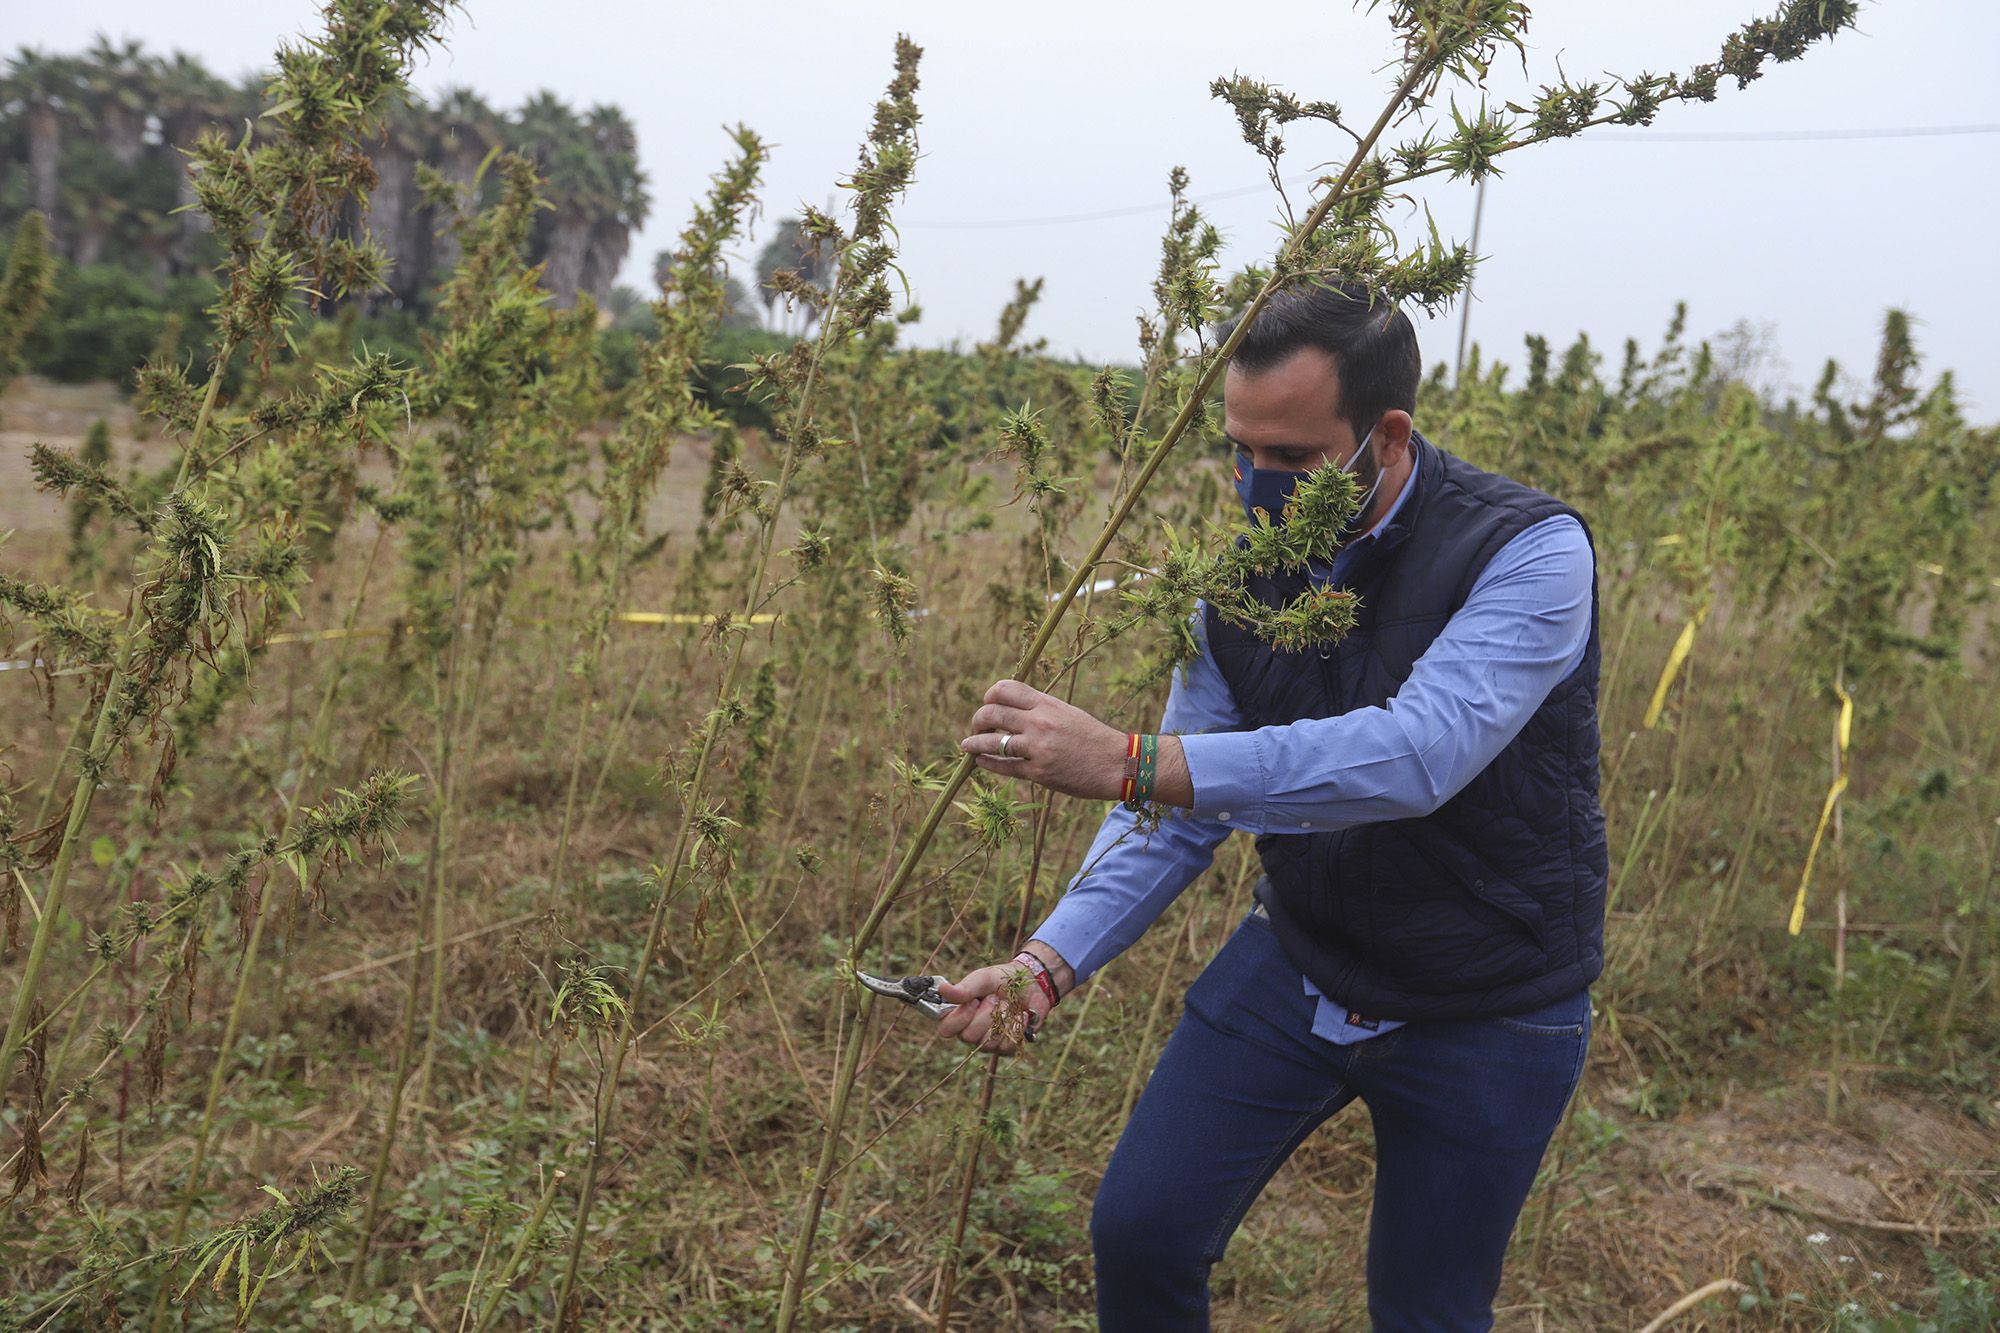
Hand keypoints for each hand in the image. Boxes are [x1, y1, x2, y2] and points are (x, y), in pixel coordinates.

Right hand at [935, 961, 1051, 1055]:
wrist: (1031, 984)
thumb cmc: (1001, 980)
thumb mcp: (983, 979)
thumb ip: (964, 988)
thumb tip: (942, 989)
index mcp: (958, 1014)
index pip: (946, 1029)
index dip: (959, 1018)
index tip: (974, 1001)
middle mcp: (970, 1031)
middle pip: (968, 1037)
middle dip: (985, 1015)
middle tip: (994, 999)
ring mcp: (987, 1042)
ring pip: (988, 1043)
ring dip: (1001, 1019)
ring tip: (1007, 1005)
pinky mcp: (1005, 1048)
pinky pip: (1006, 1047)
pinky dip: (1015, 1027)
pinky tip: (1019, 1015)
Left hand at [959, 679, 1125, 799]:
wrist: (1118, 763)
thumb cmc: (1094, 738)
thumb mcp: (1068, 713)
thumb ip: (1041, 710)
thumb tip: (1013, 710)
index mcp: (1048, 704)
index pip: (1006, 689)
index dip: (990, 695)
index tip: (988, 703)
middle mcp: (1040, 722)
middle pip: (992, 713)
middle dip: (978, 719)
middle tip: (976, 726)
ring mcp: (1038, 748)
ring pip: (992, 741)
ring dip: (974, 742)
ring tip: (967, 745)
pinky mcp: (1039, 772)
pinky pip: (1004, 766)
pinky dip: (988, 763)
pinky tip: (981, 761)